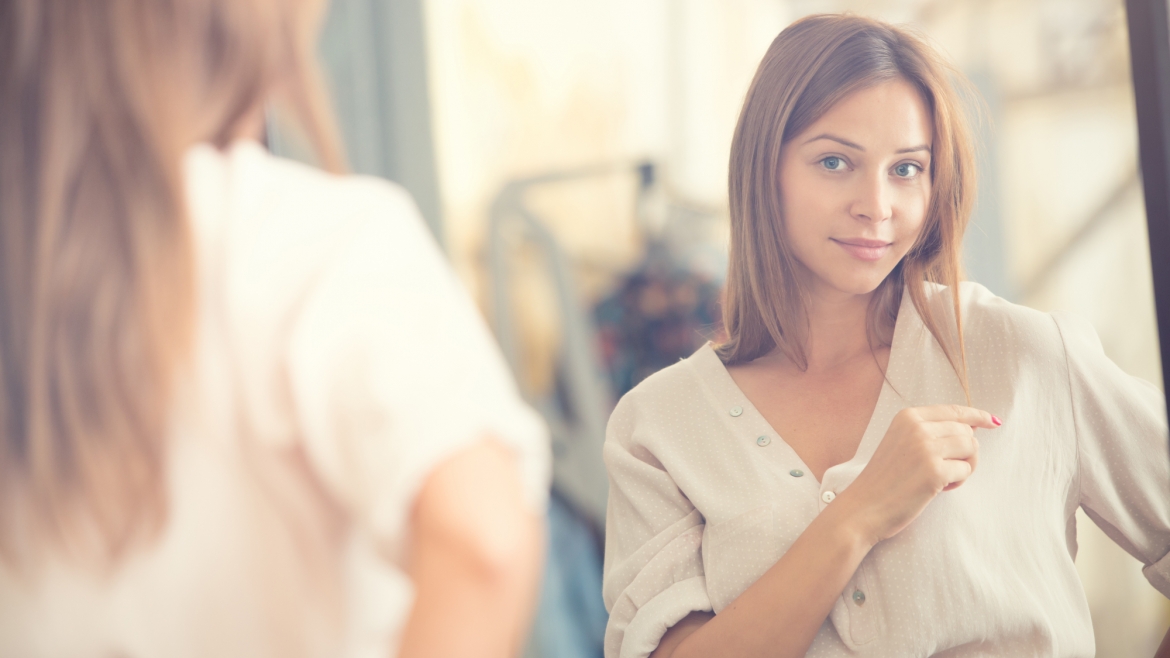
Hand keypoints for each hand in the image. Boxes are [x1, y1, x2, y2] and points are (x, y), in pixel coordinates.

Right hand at [842, 405, 999, 545]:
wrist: (863, 508)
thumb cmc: (884, 480)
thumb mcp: (901, 442)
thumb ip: (929, 431)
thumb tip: (972, 427)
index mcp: (908, 416)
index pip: (954, 410)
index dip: (977, 415)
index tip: (993, 421)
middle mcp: (917, 427)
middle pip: (967, 431)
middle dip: (964, 452)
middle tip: (945, 469)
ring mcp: (925, 448)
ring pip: (971, 448)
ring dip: (964, 466)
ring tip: (943, 479)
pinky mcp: (934, 471)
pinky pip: (966, 470)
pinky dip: (958, 482)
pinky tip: (938, 489)